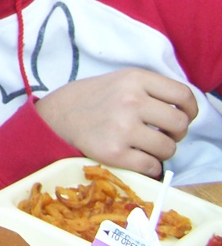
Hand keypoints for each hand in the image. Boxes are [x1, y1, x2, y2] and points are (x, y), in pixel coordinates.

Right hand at [36, 68, 197, 177]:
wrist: (54, 117)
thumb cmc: (90, 100)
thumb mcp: (119, 81)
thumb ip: (149, 91)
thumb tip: (183, 111)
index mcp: (134, 79)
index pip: (183, 95)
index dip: (190, 110)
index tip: (184, 116)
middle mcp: (131, 101)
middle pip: (180, 124)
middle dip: (175, 134)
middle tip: (161, 135)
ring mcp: (122, 127)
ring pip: (168, 148)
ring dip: (161, 152)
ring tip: (145, 147)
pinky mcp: (114, 152)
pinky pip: (151, 166)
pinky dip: (149, 167)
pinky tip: (137, 159)